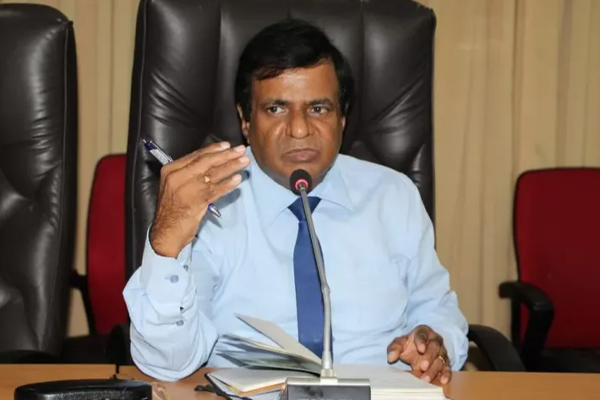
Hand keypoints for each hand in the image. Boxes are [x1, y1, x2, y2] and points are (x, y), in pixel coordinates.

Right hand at [150, 142, 248, 256]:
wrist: (166, 233)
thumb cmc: (173, 210)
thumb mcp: (175, 186)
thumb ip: (189, 174)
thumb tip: (212, 163)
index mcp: (171, 170)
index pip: (195, 155)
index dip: (213, 149)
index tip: (227, 145)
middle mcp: (177, 176)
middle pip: (206, 162)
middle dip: (226, 155)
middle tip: (241, 150)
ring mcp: (186, 189)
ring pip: (212, 174)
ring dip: (231, 166)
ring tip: (244, 161)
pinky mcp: (195, 202)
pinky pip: (215, 190)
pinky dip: (227, 184)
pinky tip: (238, 179)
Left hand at [387, 325, 450, 383]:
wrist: (419, 350)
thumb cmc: (410, 345)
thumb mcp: (400, 343)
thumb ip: (394, 348)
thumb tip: (390, 357)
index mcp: (423, 332)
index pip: (422, 335)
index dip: (422, 341)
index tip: (420, 348)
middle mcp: (435, 341)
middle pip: (434, 347)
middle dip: (429, 357)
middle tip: (422, 366)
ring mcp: (441, 352)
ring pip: (440, 359)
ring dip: (434, 369)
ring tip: (425, 378)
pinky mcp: (445, 363)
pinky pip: (447, 368)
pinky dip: (446, 375)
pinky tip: (443, 381)